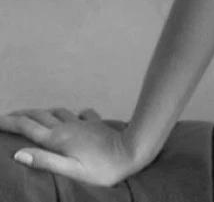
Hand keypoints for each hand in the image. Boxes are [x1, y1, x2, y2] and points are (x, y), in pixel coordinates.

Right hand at [0, 107, 138, 186]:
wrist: (132, 150)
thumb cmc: (102, 167)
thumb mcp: (71, 169)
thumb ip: (45, 161)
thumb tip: (19, 153)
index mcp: (57, 139)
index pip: (27, 127)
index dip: (10, 122)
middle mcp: (67, 126)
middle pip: (39, 116)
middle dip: (21, 115)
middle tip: (7, 115)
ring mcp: (82, 123)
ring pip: (56, 112)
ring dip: (42, 112)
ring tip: (33, 115)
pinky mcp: (95, 123)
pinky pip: (78, 114)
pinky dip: (68, 114)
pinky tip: (71, 116)